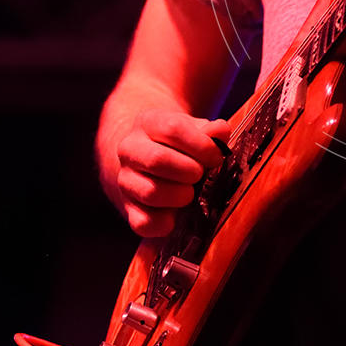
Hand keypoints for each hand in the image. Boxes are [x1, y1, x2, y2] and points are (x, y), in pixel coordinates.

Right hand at [115, 110, 230, 237]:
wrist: (148, 157)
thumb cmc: (178, 144)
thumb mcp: (194, 129)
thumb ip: (210, 131)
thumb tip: (220, 131)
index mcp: (148, 123)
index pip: (172, 129)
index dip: (201, 145)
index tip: (216, 156)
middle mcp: (129, 149)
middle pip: (157, 160)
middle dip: (190, 171)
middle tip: (201, 175)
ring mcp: (125, 179)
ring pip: (150, 192)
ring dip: (179, 196)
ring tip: (190, 193)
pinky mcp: (127, 208)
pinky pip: (144, 223)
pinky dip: (166, 223)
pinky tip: (177, 214)